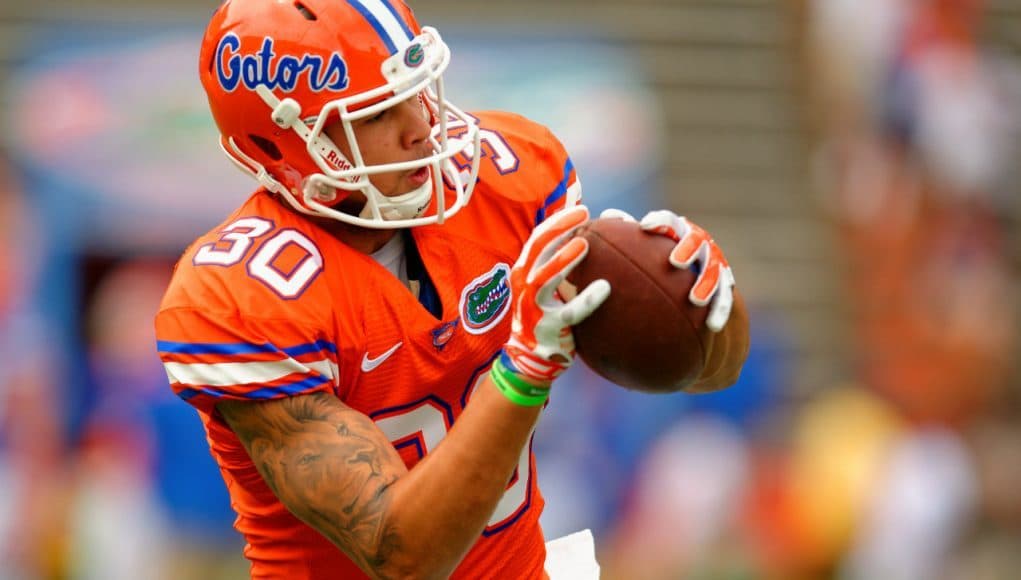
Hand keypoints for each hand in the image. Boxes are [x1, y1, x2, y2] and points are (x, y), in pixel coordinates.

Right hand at [501, 205, 610, 384]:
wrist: (529, 357)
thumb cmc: (544, 314)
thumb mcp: (544, 285)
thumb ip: (558, 264)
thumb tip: (587, 236)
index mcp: (525, 270)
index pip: (538, 239)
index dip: (558, 221)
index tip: (581, 209)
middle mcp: (524, 284)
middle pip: (538, 249)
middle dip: (560, 228)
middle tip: (585, 214)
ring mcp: (534, 306)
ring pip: (546, 278)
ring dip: (564, 259)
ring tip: (584, 243)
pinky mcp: (548, 327)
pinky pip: (570, 312)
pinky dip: (587, 300)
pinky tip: (605, 288)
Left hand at [601, 208, 734, 331]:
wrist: (688, 286)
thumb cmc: (654, 264)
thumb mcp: (640, 252)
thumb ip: (622, 239)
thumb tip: (598, 226)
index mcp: (676, 232)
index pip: (669, 221)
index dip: (660, 222)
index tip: (646, 227)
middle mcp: (698, 244)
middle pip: (697, 240)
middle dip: (688, 249)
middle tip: (675, 261)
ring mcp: (714, 264)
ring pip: (715, 269)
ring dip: (706, 283)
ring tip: (695, 299)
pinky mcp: (725, 286)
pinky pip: (725, 299)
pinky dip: (720, 310)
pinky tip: (713, 326)